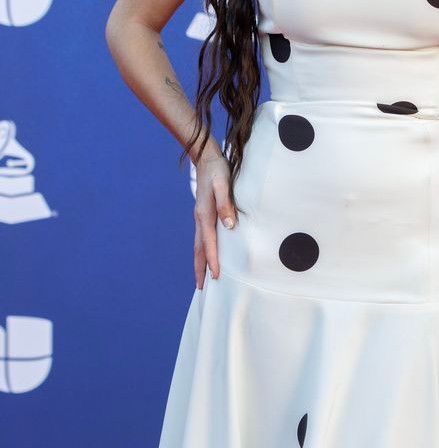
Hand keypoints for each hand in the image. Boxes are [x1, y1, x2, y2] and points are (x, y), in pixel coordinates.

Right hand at [194, 150, 236, 287]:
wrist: (207, 159)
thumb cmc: (218, 171)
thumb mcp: (223, 184)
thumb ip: (226, 204)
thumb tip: (229, 226)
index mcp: (204, 215)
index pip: (208, 243)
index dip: (212, 260)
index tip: (217, 276)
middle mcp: (200, 219)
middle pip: (198, 249)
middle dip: (200, 269)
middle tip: (201, 288)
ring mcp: (200, 218)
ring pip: (199, 245)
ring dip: (200, 262)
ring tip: (204, 278)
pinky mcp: (204, 215)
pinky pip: (203, 238)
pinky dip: (204, 250)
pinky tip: (209, 255)